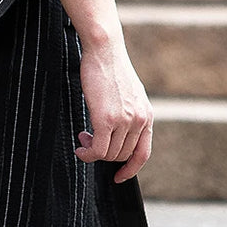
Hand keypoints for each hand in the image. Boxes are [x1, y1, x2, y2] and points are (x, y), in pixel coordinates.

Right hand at [74, 35, 152, 183]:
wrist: (104, 49)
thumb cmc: (110, 67)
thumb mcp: (128, 93)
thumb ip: (129, 113)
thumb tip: (118, 131)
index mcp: (147, 115)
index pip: (143, 153)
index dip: (130, 168)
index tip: (119, 176)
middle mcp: (139, 120)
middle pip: (122, 155)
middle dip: (103, 154)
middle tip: (88, 142)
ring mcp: (124, 121)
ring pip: (109, 154)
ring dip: (93, 152)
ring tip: (82, 140)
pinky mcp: (106, 119)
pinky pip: (98, 149)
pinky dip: (87, 153)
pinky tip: (80, 146)